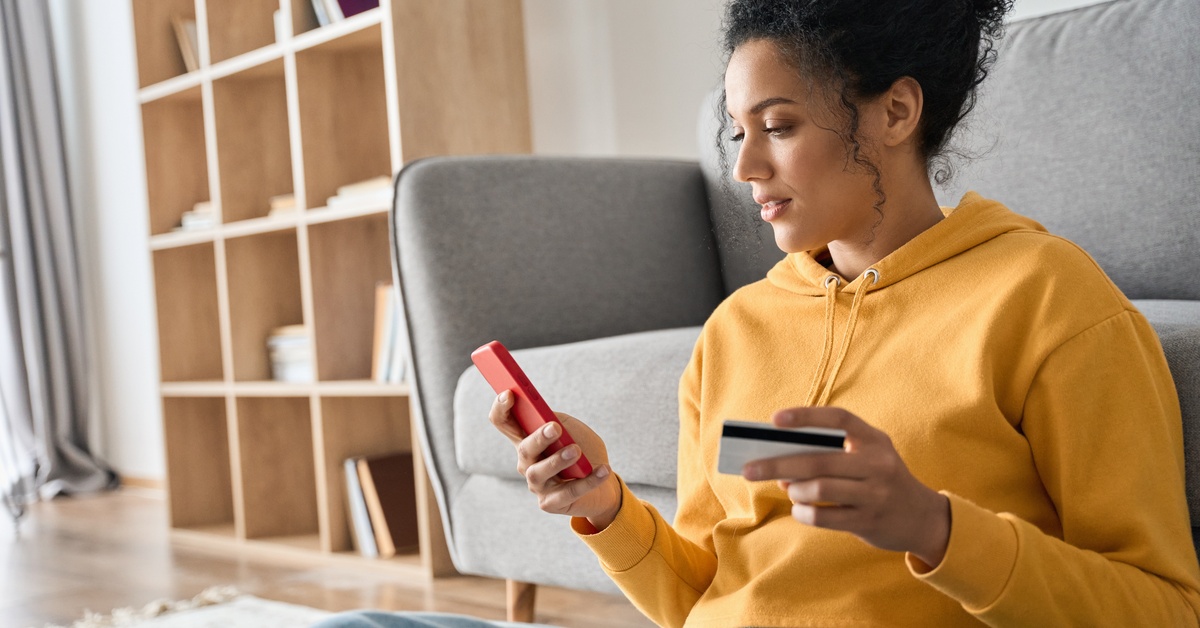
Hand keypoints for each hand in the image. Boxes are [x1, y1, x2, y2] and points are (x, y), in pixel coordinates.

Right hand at [488, 391, 622, 529]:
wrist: (604, 483)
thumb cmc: (584, 451)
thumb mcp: (573, 430)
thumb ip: (559, 421)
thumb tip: (548, 418)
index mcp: (527, 439)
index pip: (503, 422)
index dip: (501, 408)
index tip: (509, 393)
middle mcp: (527, 462)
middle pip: (524, 449)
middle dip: (538, 438)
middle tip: (554, 428)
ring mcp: (537, 485)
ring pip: (538, 473)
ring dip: (557, 460)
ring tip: (576, 451)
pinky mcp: (551, 503)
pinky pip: (568, 492)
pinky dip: (588, 481)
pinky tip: (603, 469)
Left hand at [743, 407, 950, 567]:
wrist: (922, 517)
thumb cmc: (881, 480)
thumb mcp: (867, 457)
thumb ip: (830, 453)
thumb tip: (780, 459)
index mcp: (874, 440)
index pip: (839, 418)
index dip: (806, 416)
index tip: (774, 419)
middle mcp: (878, 464)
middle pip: (819, 460)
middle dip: (777, 463)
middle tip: (749, 469)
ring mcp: (875, 494)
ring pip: (820, 489)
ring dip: (795, 490)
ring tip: (789, 489)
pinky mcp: (869, 521)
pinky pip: (824, 516)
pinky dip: (804, 513)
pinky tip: (800, 509)